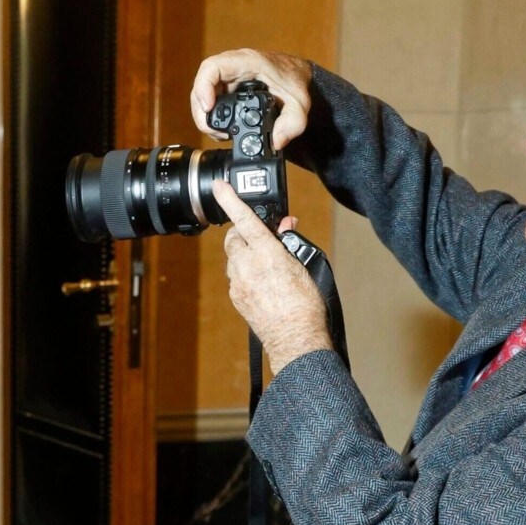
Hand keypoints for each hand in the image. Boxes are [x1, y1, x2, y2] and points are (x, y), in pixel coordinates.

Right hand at [191, 49, 312, 149]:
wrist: (296, 74)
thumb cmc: (294, 80)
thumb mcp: (300, 101)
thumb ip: (293, 122)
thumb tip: (276, 141)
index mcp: (246, 62)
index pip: (212, 67)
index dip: (203, 86)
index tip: (208, 107)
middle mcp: (232, 68)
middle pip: (202, 85)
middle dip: (202, 111)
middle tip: (213, 131)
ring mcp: (228, 78)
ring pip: (203, 95)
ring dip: (205, 117)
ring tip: (220, 134)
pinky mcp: (227, 89)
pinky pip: (212, 100)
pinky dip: (213, 117)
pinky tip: (223, 130)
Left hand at [214, 181, 331, 374]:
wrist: (295, 337)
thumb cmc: (305, 304)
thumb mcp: (304, 265)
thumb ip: (289, 243)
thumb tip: (284, 227)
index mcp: (266, 253)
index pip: (244, 220)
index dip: (230, 200)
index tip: (220, 187)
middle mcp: (247, 266)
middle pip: (234, 238)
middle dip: (243, 233)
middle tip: (262, 239)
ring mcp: (237, 283)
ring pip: (234, 258)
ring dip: (245, 255)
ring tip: (266, 265)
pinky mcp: (235, 297)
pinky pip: (236, 277)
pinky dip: (245, 274)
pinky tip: (262, 284)